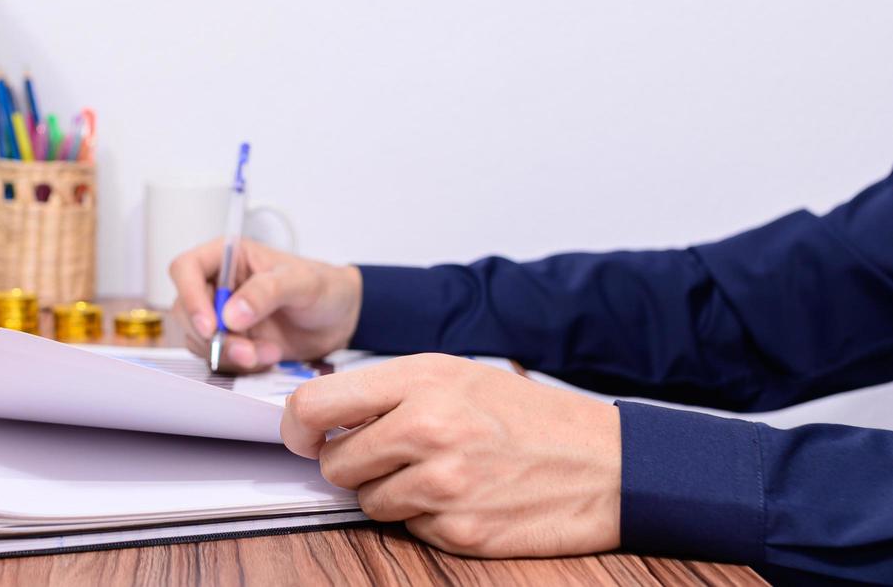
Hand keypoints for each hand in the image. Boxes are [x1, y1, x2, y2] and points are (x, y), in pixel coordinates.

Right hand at [168, 238, 361, 370]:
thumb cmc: (324, 287)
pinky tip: (269, 356)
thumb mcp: (301, 282)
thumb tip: (231, 314)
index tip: (211, 325)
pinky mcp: (232, 342)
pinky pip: (218, 358)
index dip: (190, 296)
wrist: (342, 320)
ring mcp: (223, 316)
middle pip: (185, 310)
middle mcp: (218, 285)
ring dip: (229, 354)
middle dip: (213, 337)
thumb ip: (266, 292)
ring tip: (267, 353)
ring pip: (199, 339)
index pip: (186, 268)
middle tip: (245, 350)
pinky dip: (241, 365)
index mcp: (228, 257)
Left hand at [282, 354, 620, 556]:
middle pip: (334, 462)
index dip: (298, 426)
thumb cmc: (527, 416)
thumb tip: (324, 413)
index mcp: (422, 380)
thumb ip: (388, 389)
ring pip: (366, 501)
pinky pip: (407, 528)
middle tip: (386, 455)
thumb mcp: (456, 374)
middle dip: (350, 463)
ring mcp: (442, 484)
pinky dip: (424, 517)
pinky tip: (461, 497)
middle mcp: (427, 429)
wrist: (606, 464)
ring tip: (435, 472)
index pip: (316, 405)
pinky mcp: (458, 531)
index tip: (303, 434)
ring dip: (388, 492)